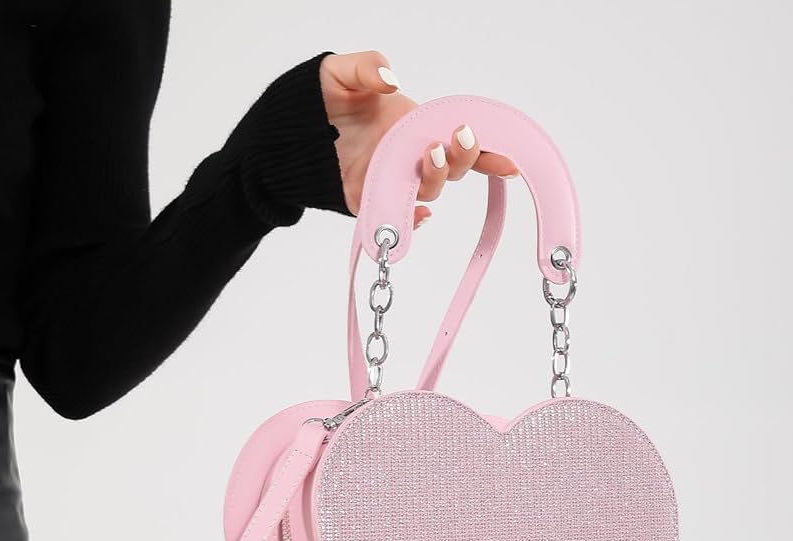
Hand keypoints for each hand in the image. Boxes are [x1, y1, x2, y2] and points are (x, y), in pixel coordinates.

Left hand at [319, 51, 519, 226]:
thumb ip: (367, 66)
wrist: (285, 138)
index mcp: (413, 128)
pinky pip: (398, 220)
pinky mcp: (371, 204)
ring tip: (428, 154)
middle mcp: (409, 159)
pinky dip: (412, 221)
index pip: (457, 140)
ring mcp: (392, 183)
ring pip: (429, 190)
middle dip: (463, 157)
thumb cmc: (317, 104)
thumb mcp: (341, 73)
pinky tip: (419, 214)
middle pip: (451, 169)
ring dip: (437, 176)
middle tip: (455, 139)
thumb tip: (392, 80)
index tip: (507, 157)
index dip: (487, 151)